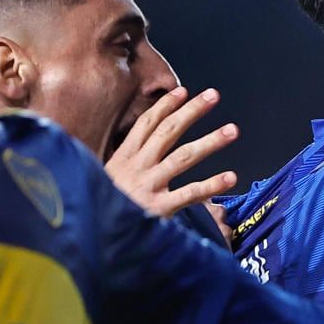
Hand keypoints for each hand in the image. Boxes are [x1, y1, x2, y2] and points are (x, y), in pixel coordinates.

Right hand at [106, 86, 239, 218]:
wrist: (91, 232)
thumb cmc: (102, 206)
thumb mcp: (103, 179)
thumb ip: (124, 164)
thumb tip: (141, 150)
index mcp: (124, 158)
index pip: (146, 124)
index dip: (165, 106)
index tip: (182, 91)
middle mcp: (138, 166)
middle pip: (168, 132)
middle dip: (192, 111)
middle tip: (214, 96)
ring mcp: (149, 185)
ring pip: (184, 157)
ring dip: (210, 141)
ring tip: (232, 130)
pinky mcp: (159, 207)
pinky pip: (190, 193)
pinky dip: (212, 185)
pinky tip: (231, 177)